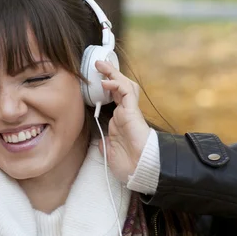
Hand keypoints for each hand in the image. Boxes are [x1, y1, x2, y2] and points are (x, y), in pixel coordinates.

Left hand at [95, 61, 150, 182]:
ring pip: (124, 86)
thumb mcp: (111, 153)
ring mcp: (130, 112)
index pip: (113, 99)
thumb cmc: (129, 165)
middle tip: (97, 64)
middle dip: (109, 74)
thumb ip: (106, 144)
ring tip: (101, 65)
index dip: (106, 87)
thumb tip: (101, 141)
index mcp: (119, 122)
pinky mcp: (133, 111)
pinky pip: (126, 92)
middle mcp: (125, 114)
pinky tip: (105, 81)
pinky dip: (116, 84)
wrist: (142, 171)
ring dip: (113, 74)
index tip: (95, 78)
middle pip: (119, 88)